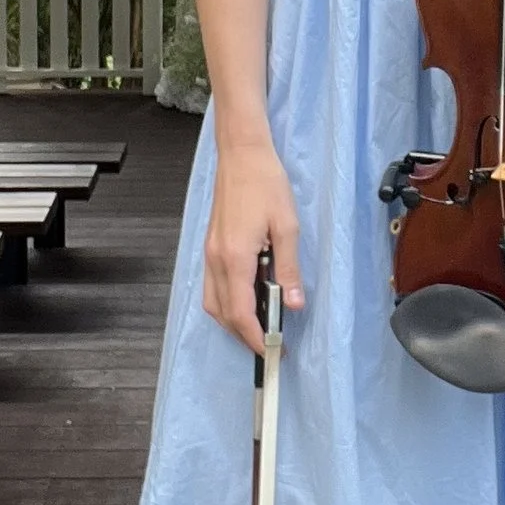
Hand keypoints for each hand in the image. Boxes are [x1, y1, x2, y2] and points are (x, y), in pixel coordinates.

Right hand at [203, 130, 303, 353]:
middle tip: (270, 343)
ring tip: (259, 325)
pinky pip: (212, 286)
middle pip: (222, 314)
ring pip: (212, 302)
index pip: (241, 312)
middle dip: (243, 334)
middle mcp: (216, 260)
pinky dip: (226, 302)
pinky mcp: (211, 246)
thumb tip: (294, 303)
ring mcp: (209, 253)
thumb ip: (289, 269)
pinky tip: (246, 298)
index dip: (256, 337)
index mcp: (235, 258)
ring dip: (232, 320)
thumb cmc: (265, 184)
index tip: (272, 350)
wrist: (241, 154)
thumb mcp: (287, 227)